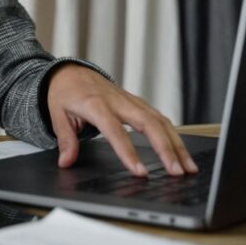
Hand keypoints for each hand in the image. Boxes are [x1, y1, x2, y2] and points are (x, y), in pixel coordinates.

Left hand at [46, 64, 198, 176]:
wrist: (70, 72)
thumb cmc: (64, 92)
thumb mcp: (57, 114)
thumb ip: (65, 139)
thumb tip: (66, 162)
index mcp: (95, 104)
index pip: (115, 131)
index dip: (128, 152)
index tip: (139, 172)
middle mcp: (117, 101)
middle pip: (148, 123)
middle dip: (165, 149)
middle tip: (176, 172)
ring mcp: (130, 101)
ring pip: (160, 120)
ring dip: (177, 144)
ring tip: (188, 168)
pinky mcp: (138, 103)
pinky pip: (159, 118)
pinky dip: (173, 135)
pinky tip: (181, 152)